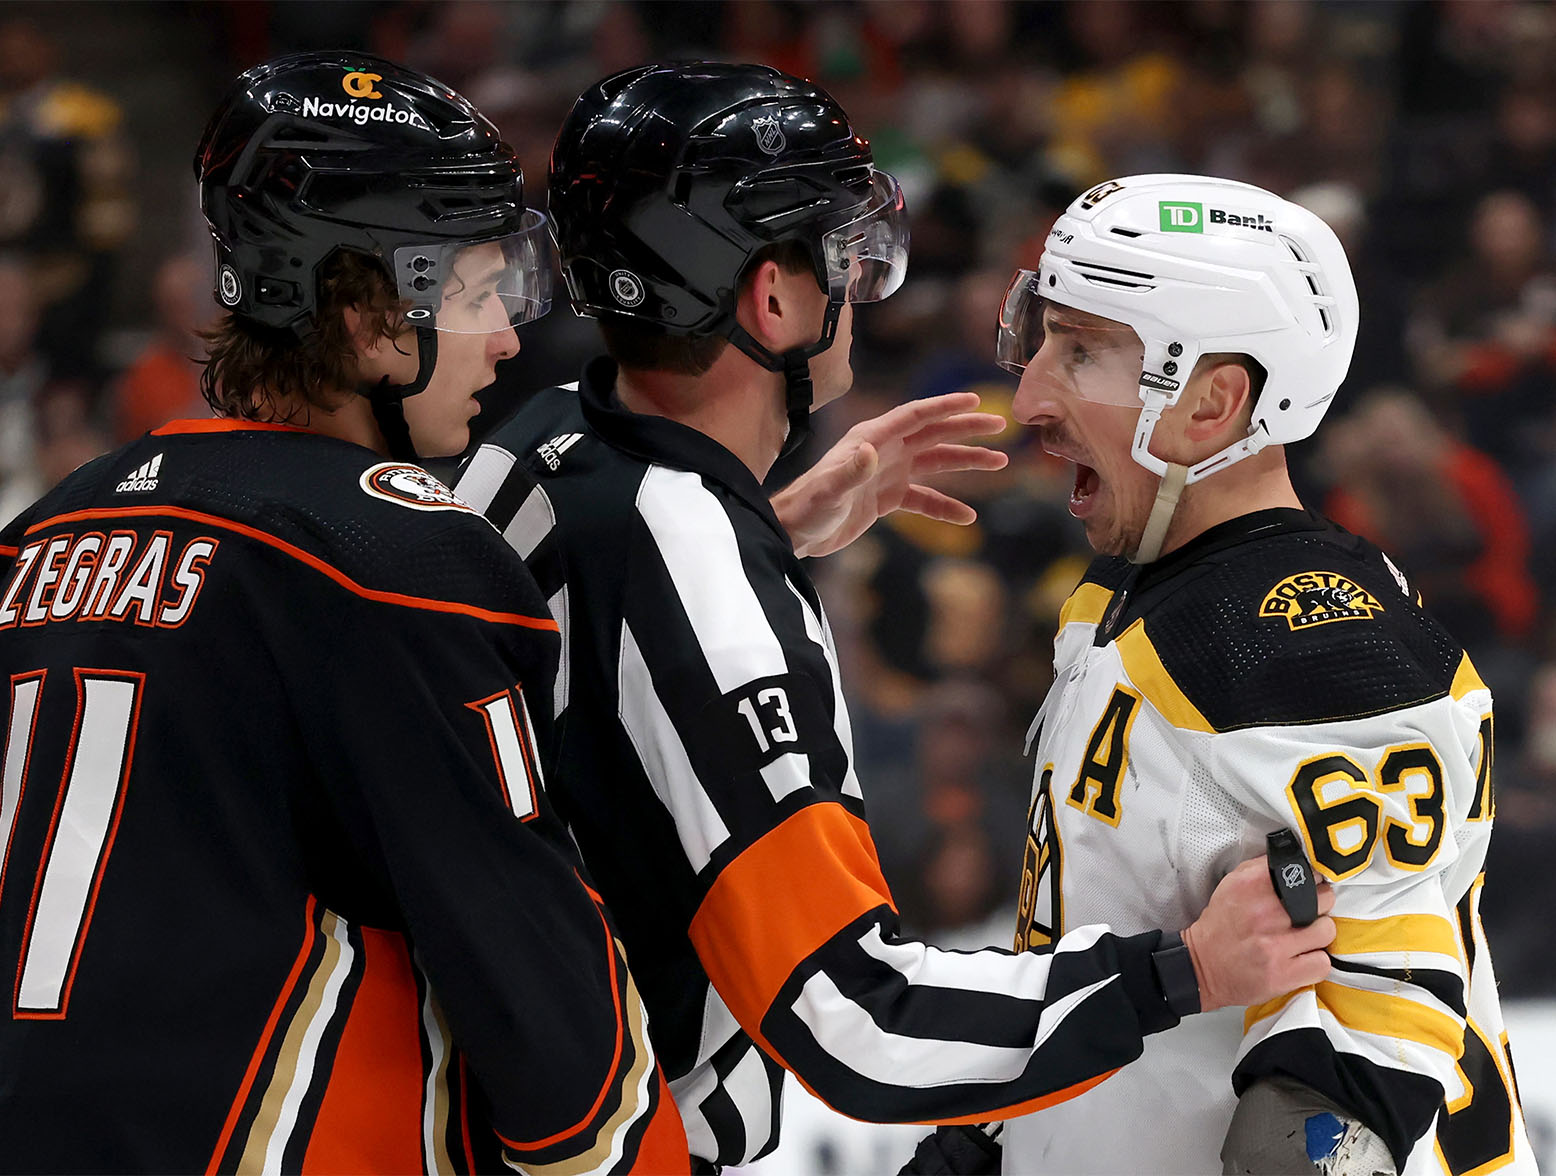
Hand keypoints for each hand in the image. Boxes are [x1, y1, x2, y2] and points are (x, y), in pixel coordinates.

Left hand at [771, 391, 1008, 558]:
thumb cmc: (808, 507)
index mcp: (872, 439)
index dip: (945, 407)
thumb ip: (850, 471)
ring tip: (999, 463)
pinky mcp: (887, 498)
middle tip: (1001, 427)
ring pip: (935, 462)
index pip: (915, 416)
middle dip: (967, 429)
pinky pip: (924, 498)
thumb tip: (870, 451)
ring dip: (966, 462)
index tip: (976, 401)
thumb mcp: (829, 490)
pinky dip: (945, 506)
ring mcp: (888, 473)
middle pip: (933, 433)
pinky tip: (967, 518)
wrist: (796, 532)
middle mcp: (884, 451)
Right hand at [1183, 856, 1335, 1011]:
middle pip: (1322, 899)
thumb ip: (1261, 870)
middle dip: (1318, 906)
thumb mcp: (1231, 886)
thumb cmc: (1221, 926)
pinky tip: (1300, 959)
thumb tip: (1294, 862)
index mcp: (1250, 885)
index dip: (1310, 880)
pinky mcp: (1283, 974)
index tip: (1308, 887)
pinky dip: (1314, 962)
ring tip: (1304, 938)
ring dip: (1318, 935)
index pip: (1303, 871)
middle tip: (1307, 914)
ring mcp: (1275, 945)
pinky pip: (1322, 963)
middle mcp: (1264, 912)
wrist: (1202, 966)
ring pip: (1326, 931)